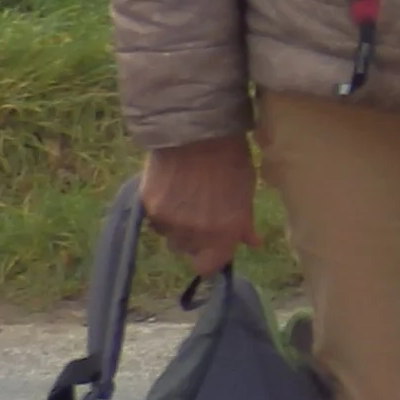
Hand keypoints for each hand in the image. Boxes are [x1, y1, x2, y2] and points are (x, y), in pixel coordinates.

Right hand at [139, 134, 257, 272]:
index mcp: (223, 234)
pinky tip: (169, 189)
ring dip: (173, 224)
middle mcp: (195, 234)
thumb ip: (245, 223)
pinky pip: (152, 219)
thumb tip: (252, 243)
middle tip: (197, 213)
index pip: (207, 268)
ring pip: (166, 235)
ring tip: (183, 197)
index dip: (209, 258)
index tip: (211, 246)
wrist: (197, 131)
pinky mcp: (147, 206)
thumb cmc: (231, 159)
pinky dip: (159, 210)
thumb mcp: (246, 192)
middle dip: (191, 238)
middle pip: (185, 250)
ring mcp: (168, 221)